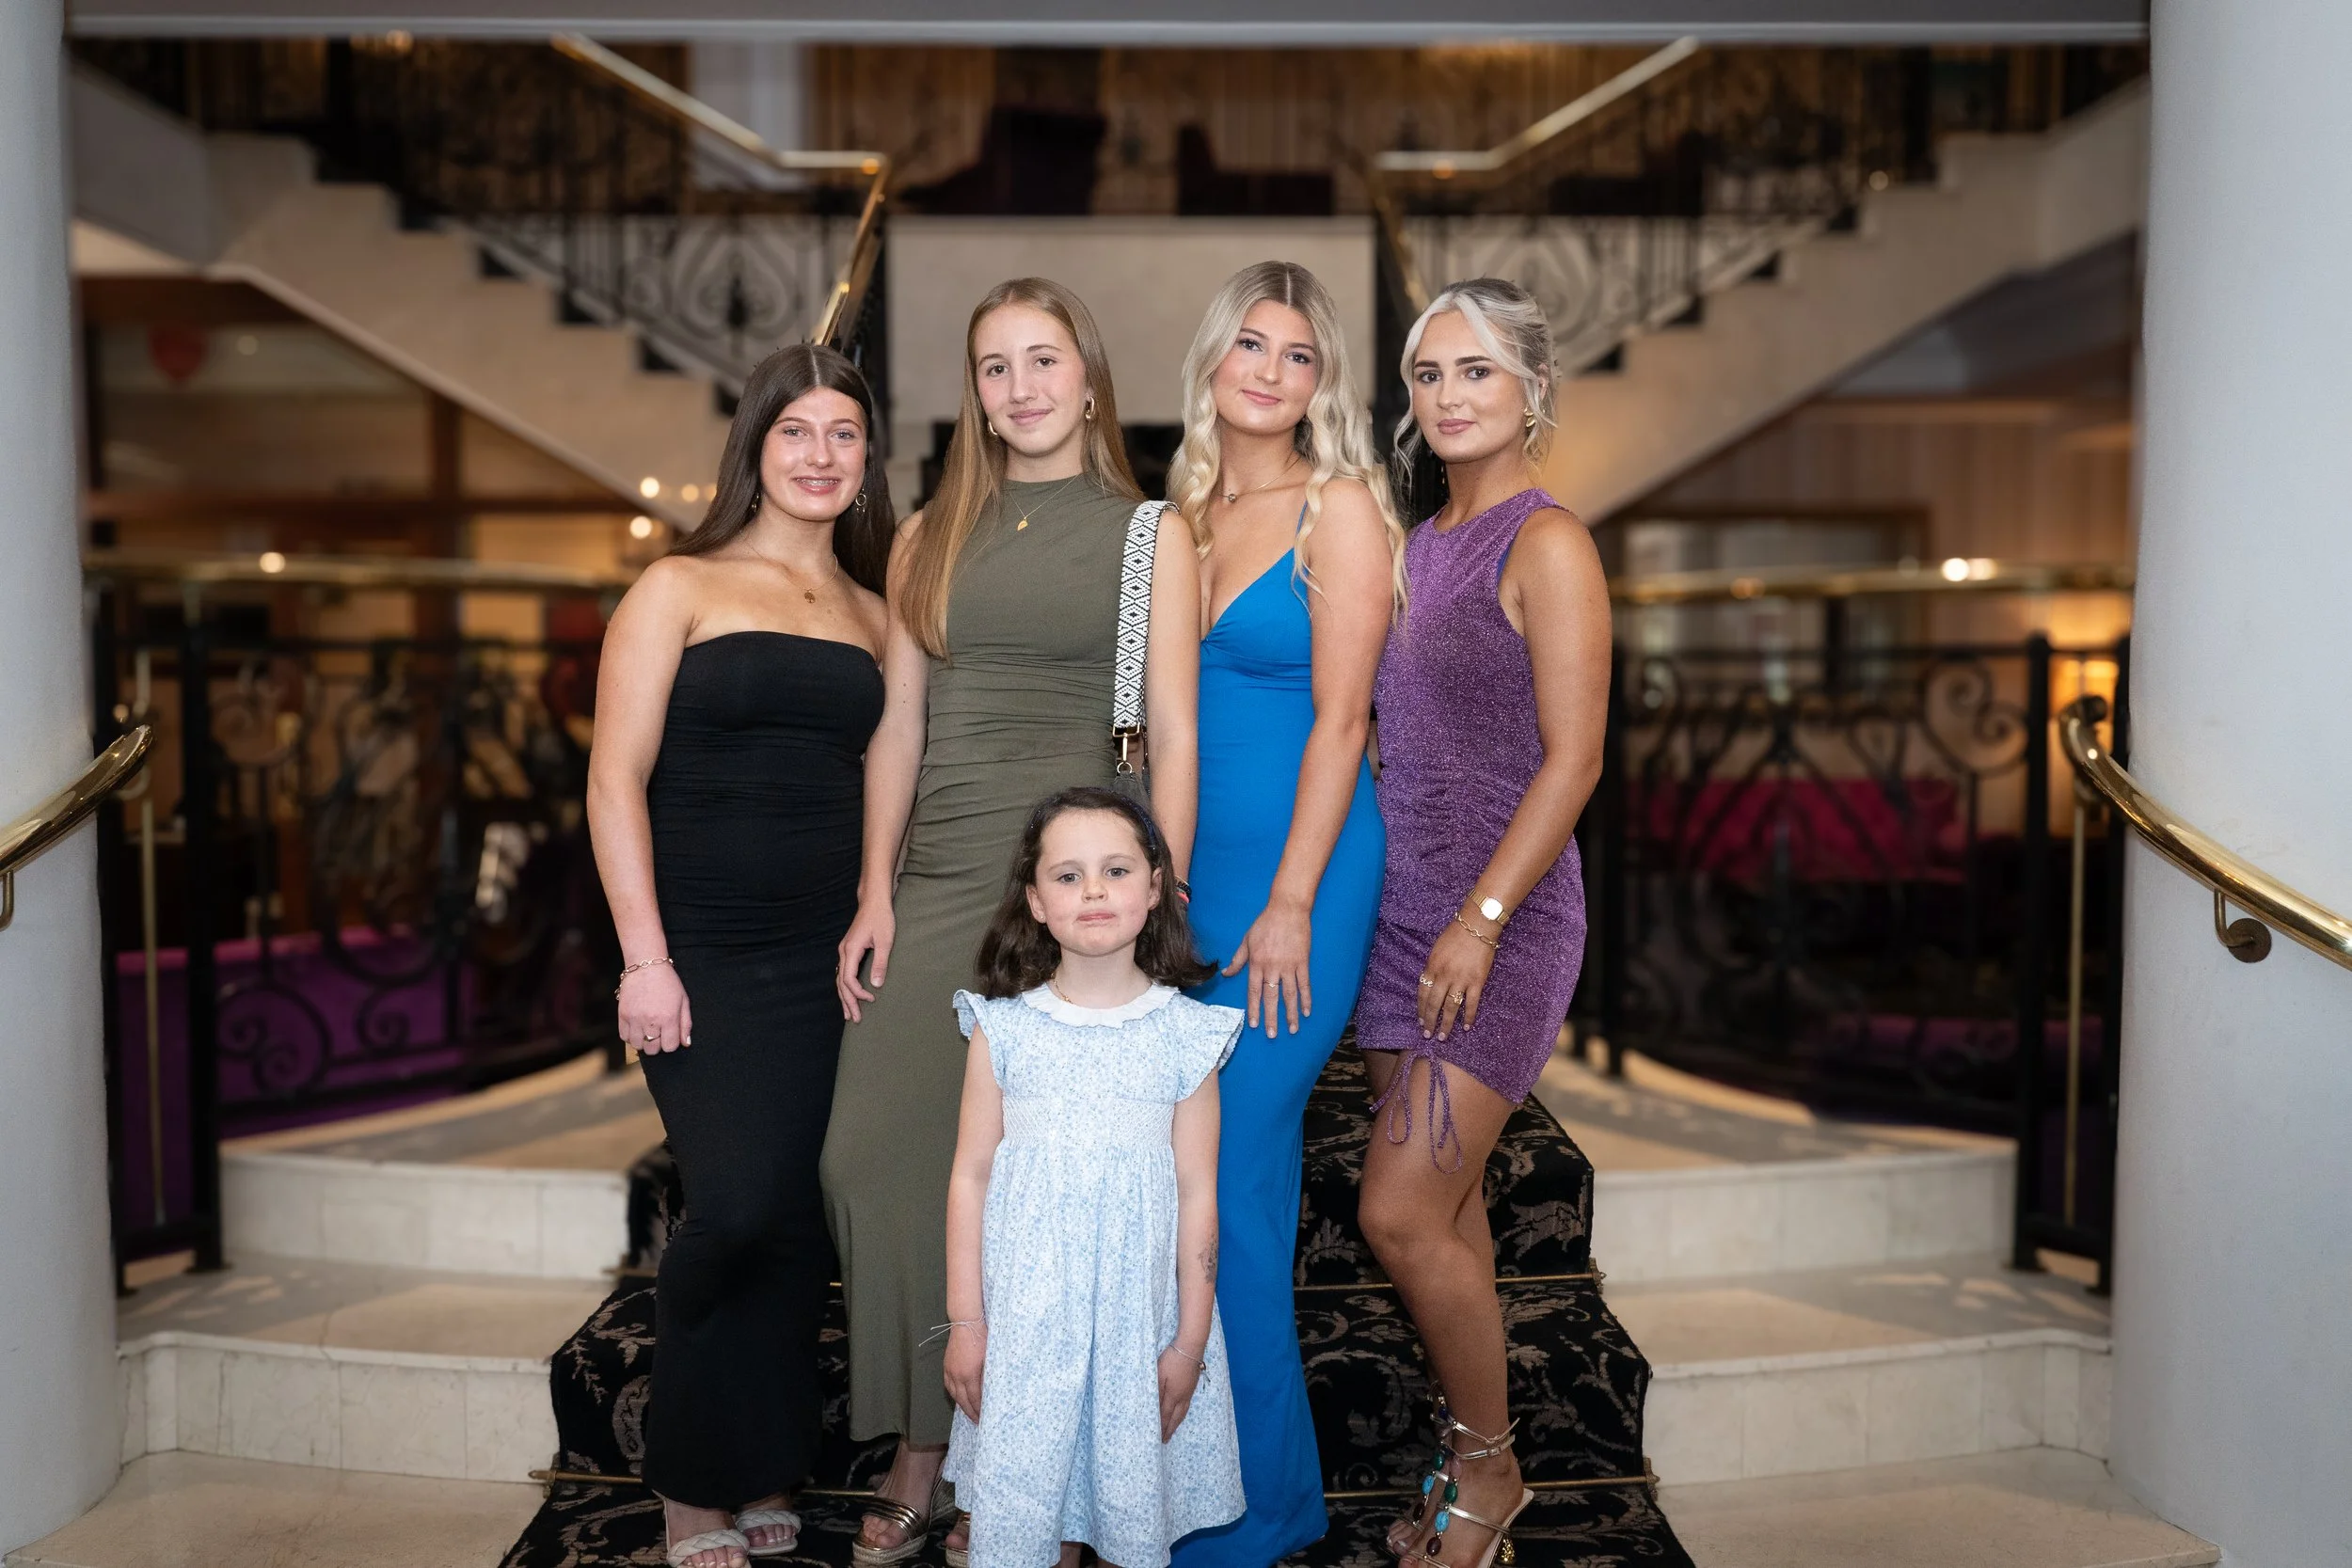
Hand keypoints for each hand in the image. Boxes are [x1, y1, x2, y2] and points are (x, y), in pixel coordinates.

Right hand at [619, 963, 692, 1053]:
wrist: (646, 966)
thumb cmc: (668, 982)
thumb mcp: (683, 1001)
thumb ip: (686, 1024)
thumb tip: (686, 1044)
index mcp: (668, 1018)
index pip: (669, 1047)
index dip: (671, 1043)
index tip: (670, 1035)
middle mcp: (651, 1021)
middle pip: (652, 1049)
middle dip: (657, 1044)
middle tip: (658, 1032)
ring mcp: (635, 1019)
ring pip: (637, 1045)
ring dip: (643, 1041)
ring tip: (647, 1030)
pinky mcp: (623, 1015)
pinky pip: (624, 1037)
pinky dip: (630, 1036)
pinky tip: (637, 1027)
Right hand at [836, 898, 895, 1021]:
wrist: (874, 901)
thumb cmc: (881, 918)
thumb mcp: (885, 941)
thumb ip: (880, 963)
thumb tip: (876, 985)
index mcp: (851, 950)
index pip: (848, 979)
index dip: (858, 993)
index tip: (871, 999)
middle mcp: (844, 951)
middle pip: (841, 983)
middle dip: (848, 1002)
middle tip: (854, 1019)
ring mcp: (844, 950)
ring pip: (840, 979)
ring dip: (844, 997)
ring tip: (848, 1013)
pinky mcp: (849, 949)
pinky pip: (843, 972)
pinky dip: (845, 986)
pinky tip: (849, 994)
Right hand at [943, 1322, 985, 1422]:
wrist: (966, 1323)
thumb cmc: (982, 1338)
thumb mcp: (989, 1359)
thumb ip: (988, 1377)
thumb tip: (990, 1392)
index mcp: (969, 1375)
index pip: (974, 1399)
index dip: (979, 1410)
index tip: (984, 1419)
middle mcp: (957, 1376)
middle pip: (963, 1400)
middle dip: (970, 1412)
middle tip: (977, 1422)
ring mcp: (950, 1371)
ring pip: (954, 1394)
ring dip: (961, 1405)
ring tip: (968, 1412)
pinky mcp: (946, 1366)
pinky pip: (948, 1385)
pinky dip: (953, 1394)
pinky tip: (958, 1397)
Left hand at [1157, 1344, 1202, 1440]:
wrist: (1190, 1348)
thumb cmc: (1172, 1360)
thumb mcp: (1159, 1374)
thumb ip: (1156, 1392)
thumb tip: (1154, 1408)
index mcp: (1173, 1395)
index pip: (1166, 1415)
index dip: (1162, 1427)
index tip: (1158, 1437)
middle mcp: (1183, 1396)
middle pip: (1176, 1417)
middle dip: (1170, 1429)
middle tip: (1165, 1440)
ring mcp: (1189, 1391)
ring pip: (1183, 1412)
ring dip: (1177, 1423)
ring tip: (1173, 1430)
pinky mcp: (1192, 1385)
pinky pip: (1187, 1405)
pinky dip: (1182, 1414)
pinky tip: (1181, 1413)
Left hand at [1222, 897, 1311, 1037]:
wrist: (1287, 909)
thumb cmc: (1265, 923)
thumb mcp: (1247, 940)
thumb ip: (1238, 959)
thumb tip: (1226, 974)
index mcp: (1257, 963)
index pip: (1254, 991)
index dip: (1254, 1009)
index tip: (1254, 1024)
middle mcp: (1272, 967)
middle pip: (1271, 997)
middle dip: (1271, 1017)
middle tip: (1272, 1035)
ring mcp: (1289, 965)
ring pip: (1289, 994)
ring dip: (1291, 1013)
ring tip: (1292, 1029)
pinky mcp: (1302, 962)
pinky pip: (1305, 984)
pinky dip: (1306, 998)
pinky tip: (1307, 1011)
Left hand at [1416, 922, 1495, 1041]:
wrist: (1477, 926)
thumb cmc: (1455, 934)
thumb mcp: (1436, 949)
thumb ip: (1432, 967)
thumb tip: (1430, 983)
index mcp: (1432, 967)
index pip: (1423, 993)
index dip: (1421, 1009)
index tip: (1420, 1021)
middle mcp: (1444, 976)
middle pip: (1434, 1004)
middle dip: (1429, 1021)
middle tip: (1427, 1035)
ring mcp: (1461, 980)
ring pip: (1451, 1007)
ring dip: (1446, 1024)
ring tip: (1442, 1036)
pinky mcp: (1477, 981)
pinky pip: (1471, 1003)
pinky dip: (1468, 1016)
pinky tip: (1466, 1027)